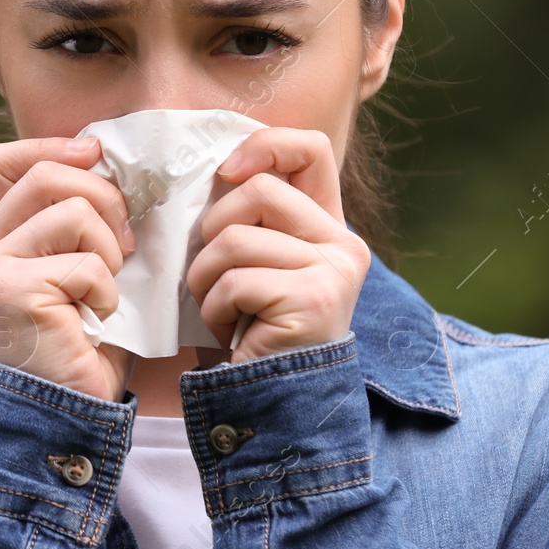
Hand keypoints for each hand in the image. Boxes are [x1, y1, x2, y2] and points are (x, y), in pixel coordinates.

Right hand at [0, 136, 139, 401]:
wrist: (71, 413)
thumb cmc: (84, 340)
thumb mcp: (77, 264)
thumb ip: (77, 216)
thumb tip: (103, 155)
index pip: (2, 160)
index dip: (53, 148)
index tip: (95, 157)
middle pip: (46, 175)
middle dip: (103, 200)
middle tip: (123, 245)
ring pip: (71, 210)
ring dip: (108, 251)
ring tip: (104, 290)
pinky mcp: (12, 291)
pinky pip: (85, 262)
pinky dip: (107, 291)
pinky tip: (97, 319)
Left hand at [185, 127, 371, 362]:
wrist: (272, 402)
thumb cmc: (252, 328)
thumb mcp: (256, 260)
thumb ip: (252, 215)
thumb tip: (215, 169)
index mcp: (328, 225)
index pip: (310, 149)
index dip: (263, 146)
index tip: (226, 172)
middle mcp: (342, 243)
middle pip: (260, 190)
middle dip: (213, 231)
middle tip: (215, 275)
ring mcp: (333, 270)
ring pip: (235, 238)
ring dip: (205, 278)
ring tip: (220, 309)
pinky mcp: (314, 299)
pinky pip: (235, 281)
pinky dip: (213, 308)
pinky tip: (230, 331)